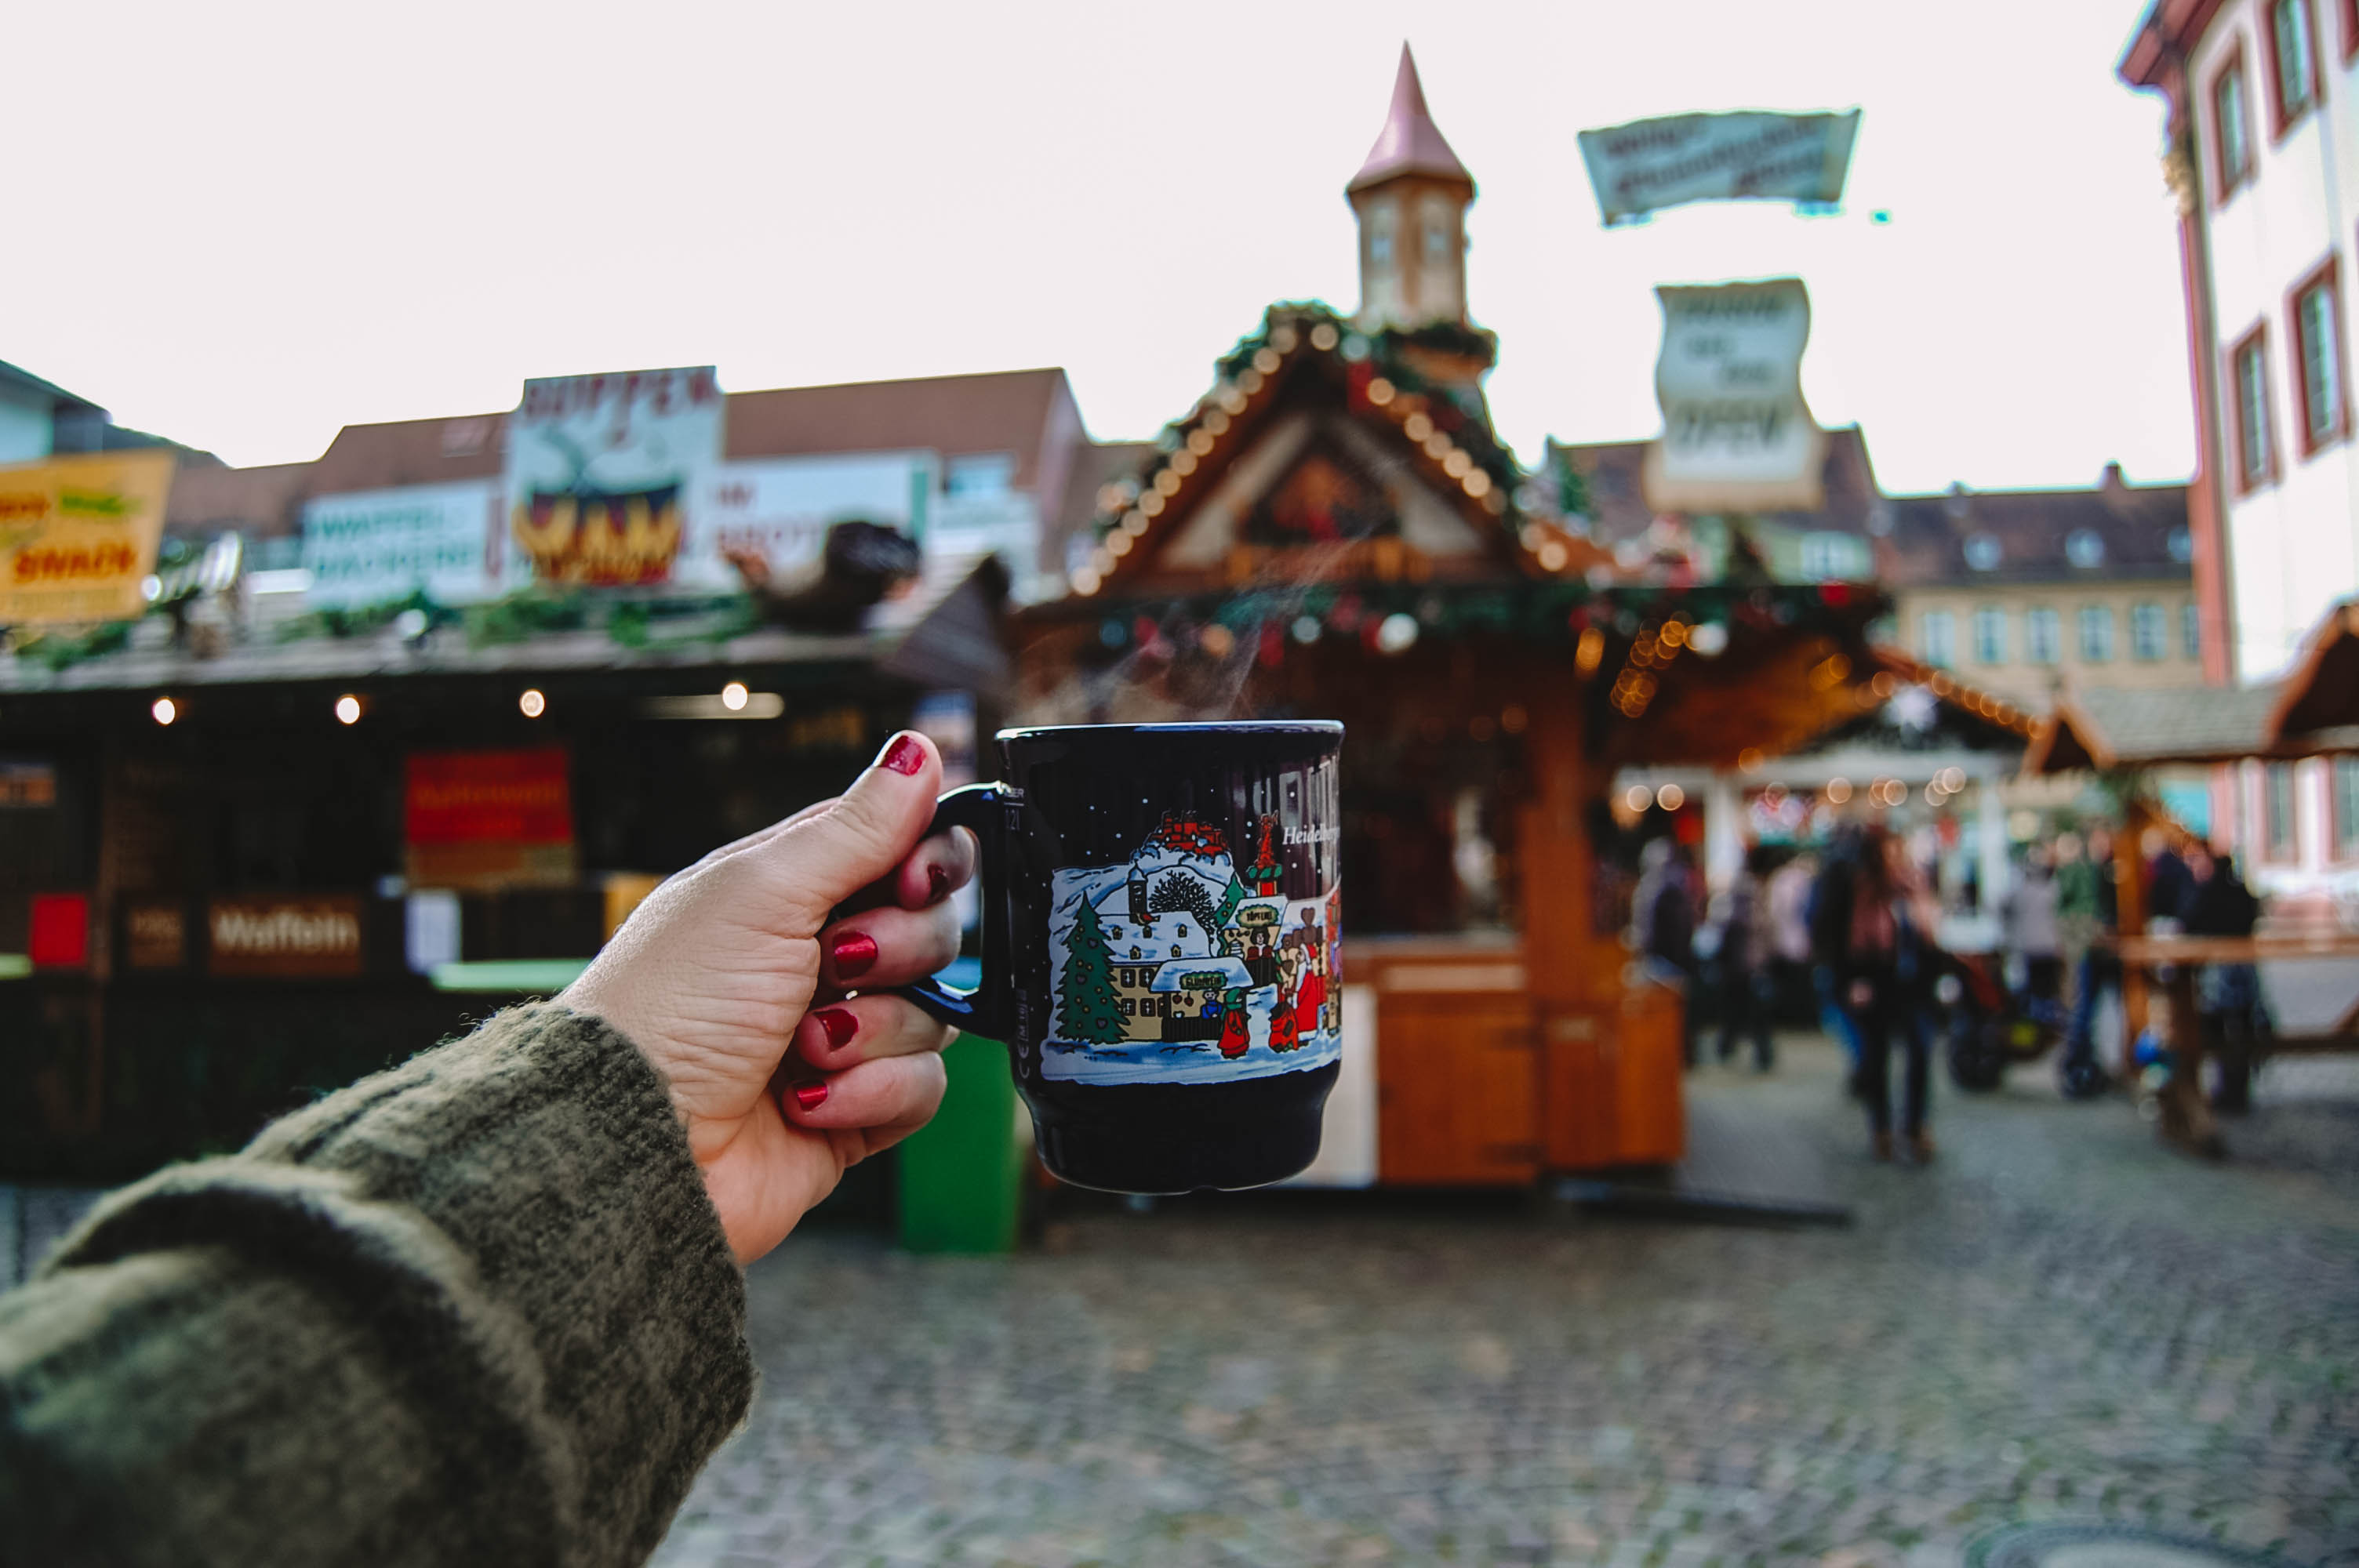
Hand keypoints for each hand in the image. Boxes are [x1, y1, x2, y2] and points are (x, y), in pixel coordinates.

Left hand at [566, 731, 976, 1262]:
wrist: (632, 1141)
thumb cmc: (670, 1004)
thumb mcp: (763, 892)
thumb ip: (856, 827)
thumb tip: (918, 749)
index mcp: (791, 892)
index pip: (902, 851)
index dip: (926, 863)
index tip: (909, 880)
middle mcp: (819, 960)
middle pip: (933, 931)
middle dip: (897, 950)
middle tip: (836, 964)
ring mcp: (839, 1037)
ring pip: (933, 1013)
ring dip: (874, 1031)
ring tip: (802, 1048)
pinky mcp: (853, 1112)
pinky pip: (922, 1088)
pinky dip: (873, 1094)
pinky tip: (808, 1100)